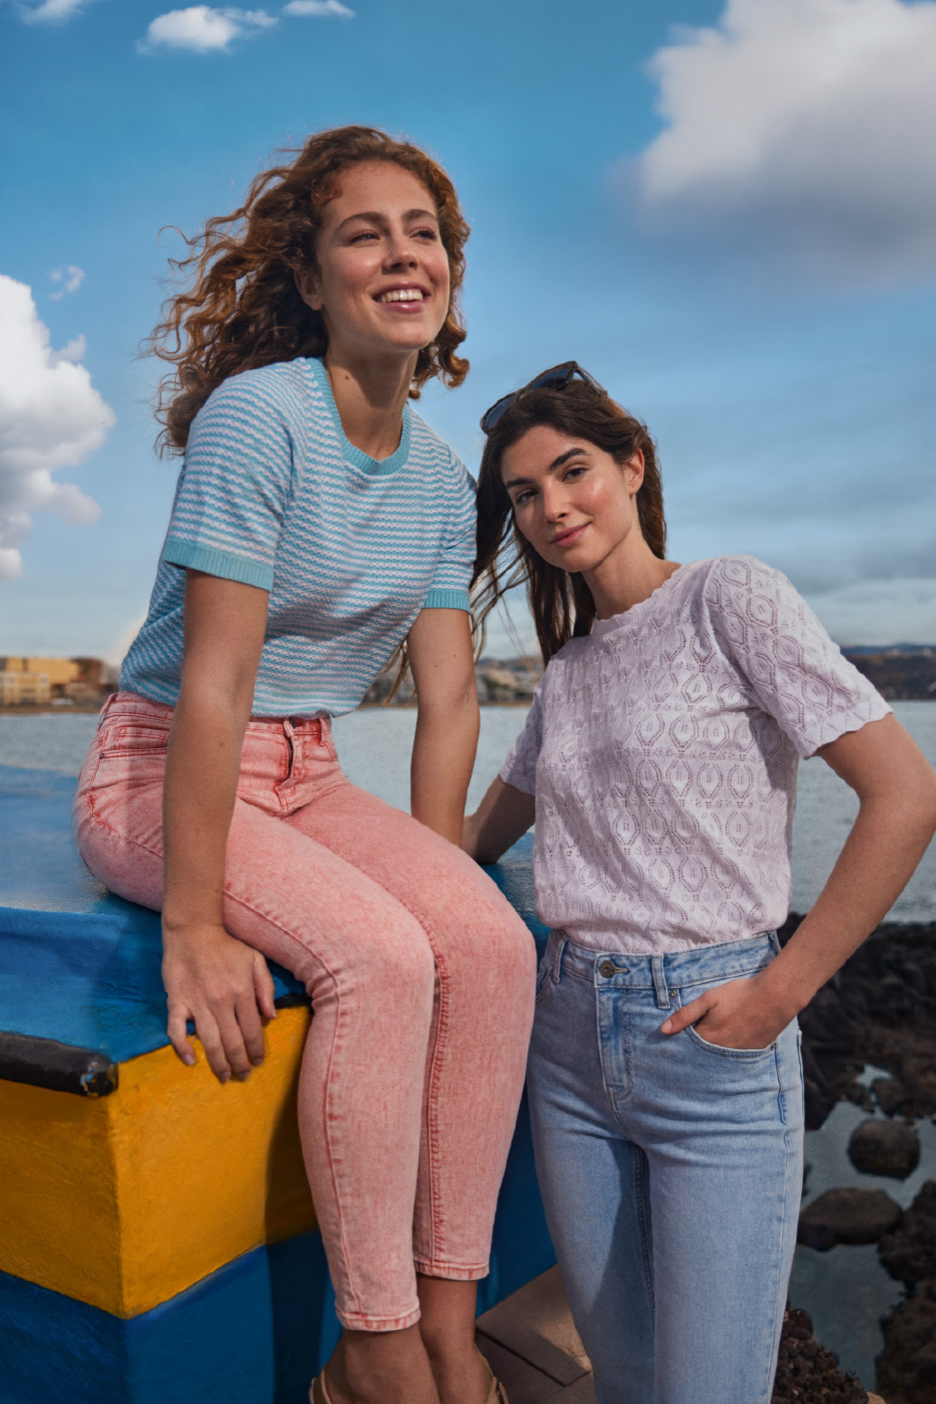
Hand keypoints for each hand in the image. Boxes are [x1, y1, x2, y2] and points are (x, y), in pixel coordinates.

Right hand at [162, 922, 276, 1081]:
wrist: (192, 932)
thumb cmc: (227, 947)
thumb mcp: (255, 960)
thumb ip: (266, 987)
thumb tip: (271, 1017)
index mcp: (242, 991)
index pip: (252, 1030)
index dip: (257, 1050)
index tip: (259, 1062)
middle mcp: (221, 1001)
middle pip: (233, 1042)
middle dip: (240, 1063)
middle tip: (243, 1076)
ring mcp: (197, 1003)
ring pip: (210, 1042)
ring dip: (218, 1063)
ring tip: (225, 1076)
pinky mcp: (176, 1002)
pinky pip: (176, 1030)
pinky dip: (182, 1047)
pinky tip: (191, 1061)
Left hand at [660, 973, 792, 1049]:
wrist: (774, 997)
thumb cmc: (740, 995)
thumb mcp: (709, 999)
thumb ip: (686, 1015)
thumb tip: (663, 1030)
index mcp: (708, 1037)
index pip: (688, 1047)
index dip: (682, 1043)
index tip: (674, 1043)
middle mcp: (721, 1050)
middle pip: (703, 1055)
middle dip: (696, 1052)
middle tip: (693, 1045)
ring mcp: (739, 1053)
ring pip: (720, 1057)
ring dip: (714, 1053)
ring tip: (713, 1044)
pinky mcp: (753, 1052)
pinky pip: (737, 1057)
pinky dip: (731, 1052)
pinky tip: (732, 1043)